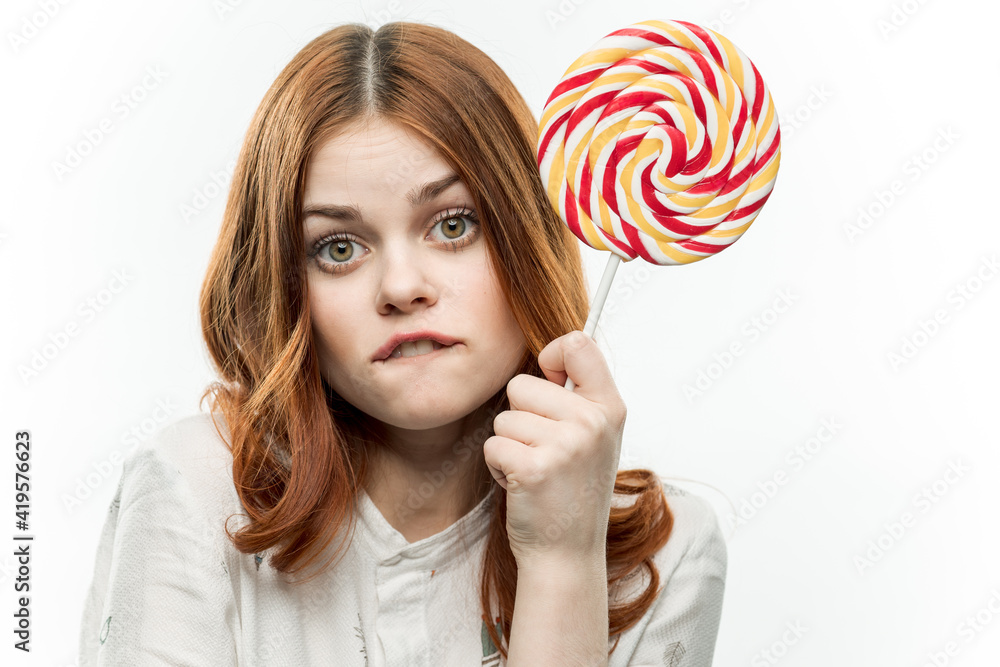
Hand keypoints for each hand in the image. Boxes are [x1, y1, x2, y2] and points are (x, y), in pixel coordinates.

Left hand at [482, 330, 626, 566]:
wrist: (567, 554)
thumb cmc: (572, 491)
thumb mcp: (594, 437)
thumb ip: (576, 396)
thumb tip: (549, 350)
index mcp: (610, 407)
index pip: (578, 344)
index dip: (551, 356)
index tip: (549, 381)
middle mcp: (592, 421)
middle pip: (522, 384)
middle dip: (521, 417)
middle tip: (543, 452)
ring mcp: (566, 444)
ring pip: (504, 417)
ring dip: (509, 445)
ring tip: (535, 471)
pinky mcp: (535, 466)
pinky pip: (493, 444)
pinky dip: (499, 467)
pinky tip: (524, 485)